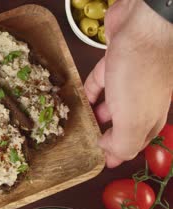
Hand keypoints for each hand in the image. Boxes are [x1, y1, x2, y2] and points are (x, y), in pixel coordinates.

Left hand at [84, 0, 172, 167]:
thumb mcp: (134, 120)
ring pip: (109, 105)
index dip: (118, 153)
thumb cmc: (141, 77)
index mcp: (148, 119)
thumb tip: (109, 152)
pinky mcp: (112, 64)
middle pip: (121, 124)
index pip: (134, 143)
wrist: (143, 30)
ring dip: (95, 115)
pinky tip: (77, 98)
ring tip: (79, 123)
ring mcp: (126, 82)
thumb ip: (124, 143)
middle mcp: (139, 101)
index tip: (102, 162)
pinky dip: (87, 92)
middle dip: (106, 135)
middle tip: (87, 141)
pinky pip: (97, 83)